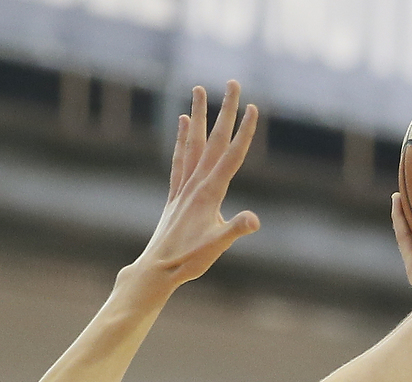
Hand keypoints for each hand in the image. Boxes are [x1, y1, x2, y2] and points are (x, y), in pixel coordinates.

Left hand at [125, 82, 260, 293]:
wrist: (157, 269)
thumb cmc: (188, 260)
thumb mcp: (216, 246)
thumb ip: (235, 230)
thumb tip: (254, 220)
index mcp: (209, 193)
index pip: (231, 156)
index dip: (244, 132)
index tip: (254, 107)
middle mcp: (195, 184)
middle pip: (214, 140)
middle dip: (225, 111)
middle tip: (233, 83)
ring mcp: (183, 187)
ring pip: (193, 143)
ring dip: (199, 115)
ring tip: (199, 89)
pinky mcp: (175, 194)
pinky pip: (179, 158)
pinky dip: (182, 138)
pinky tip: (183, 122)